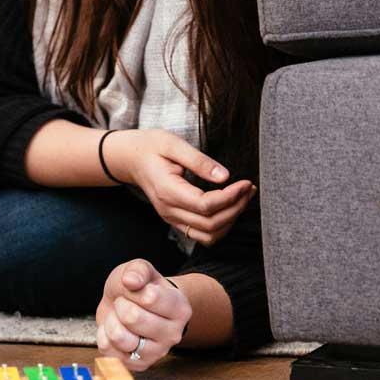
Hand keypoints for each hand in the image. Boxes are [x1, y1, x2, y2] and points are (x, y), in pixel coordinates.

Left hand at [96, 259, 191, 371]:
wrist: (131, 306)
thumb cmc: (138, 289)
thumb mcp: (139, 270)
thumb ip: (138, 270)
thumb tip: (131, 281)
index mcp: (180, 308)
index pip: (149, 298)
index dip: (132, 289)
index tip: (135, 289)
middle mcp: (173, 334)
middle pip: (132, 318)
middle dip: (120, 304)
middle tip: (125, 303)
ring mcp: (156, 352)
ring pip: (119, 337)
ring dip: (111, 321)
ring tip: (119, 316)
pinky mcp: (137, 364)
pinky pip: (108, 350)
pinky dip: (104, 335)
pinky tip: (113, 328)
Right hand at [103, 129, 255, 245]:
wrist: (131, 159)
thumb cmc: (151, 147)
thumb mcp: (172, 144)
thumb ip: (199, 160)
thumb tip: (225, 176)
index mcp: (167, 191)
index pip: (205, 205)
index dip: (230, 197)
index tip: (245, 182)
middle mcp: (168, 210)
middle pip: (210, 224)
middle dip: (235, 208)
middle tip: (248, 188)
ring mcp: (171, 218)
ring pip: (209, 235)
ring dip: (230, 220)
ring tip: (242, 198)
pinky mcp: (176, 220)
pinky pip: (202, 234)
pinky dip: (221, 226)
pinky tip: (229, 207)